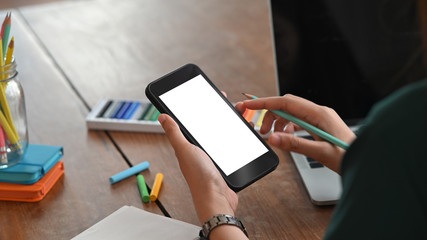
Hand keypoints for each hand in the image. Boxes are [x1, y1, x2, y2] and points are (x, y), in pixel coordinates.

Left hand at [158, 114, 238, 224]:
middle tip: (229, 103)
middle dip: (220, 114)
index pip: (194, 122)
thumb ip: (175, 133)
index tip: (210, 96)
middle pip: (211, 127)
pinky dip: (238, 139)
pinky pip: (232, 147)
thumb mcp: (185, 149)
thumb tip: (162, 116)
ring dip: (231, 125)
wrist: (217, 199)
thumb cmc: (199, 177)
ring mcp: (213, 158)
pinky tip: (244, 133)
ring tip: (239, 114)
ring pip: (223, 136)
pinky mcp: (225, 165)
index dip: (201, 108)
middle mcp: (200, 151)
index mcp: (189, 146)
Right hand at [236, 94, 355, 172]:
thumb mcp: (320, 152)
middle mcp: (319, 112)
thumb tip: (273, 139)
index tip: (249, 104)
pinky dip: (287, 127)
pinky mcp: (319, 125)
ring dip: (278, 122)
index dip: (265, 102)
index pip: (286, 102)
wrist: (367, 161)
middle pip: (287, 105)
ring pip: (291, 113)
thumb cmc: (349, 157)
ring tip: (272, 136)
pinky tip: (286, 136)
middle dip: (269, 114)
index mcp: (319, 114)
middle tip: (258, 128)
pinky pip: (298, 120)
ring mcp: (319, 118)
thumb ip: (295, 144)